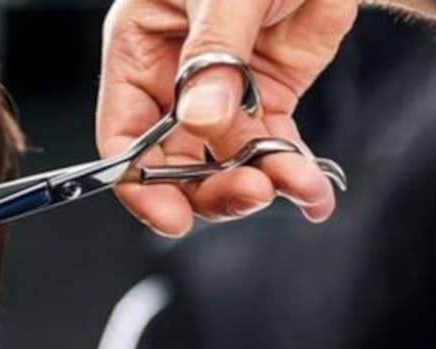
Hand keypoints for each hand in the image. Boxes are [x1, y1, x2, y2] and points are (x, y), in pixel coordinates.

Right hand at [96, 0, 358, 235]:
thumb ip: (213, 54)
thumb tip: (201, 118)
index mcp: (140, 47)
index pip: (123, 134)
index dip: (141, 182)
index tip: (171, 215)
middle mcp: (174, 77)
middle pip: (174, 162)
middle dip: (211, 187)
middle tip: (251, 193)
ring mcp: (222, 92)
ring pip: (227, 163)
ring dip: (262, 183)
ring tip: (296, 184)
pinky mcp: (268, 95)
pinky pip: (273, 149)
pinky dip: (294, 175)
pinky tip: (312, 193)